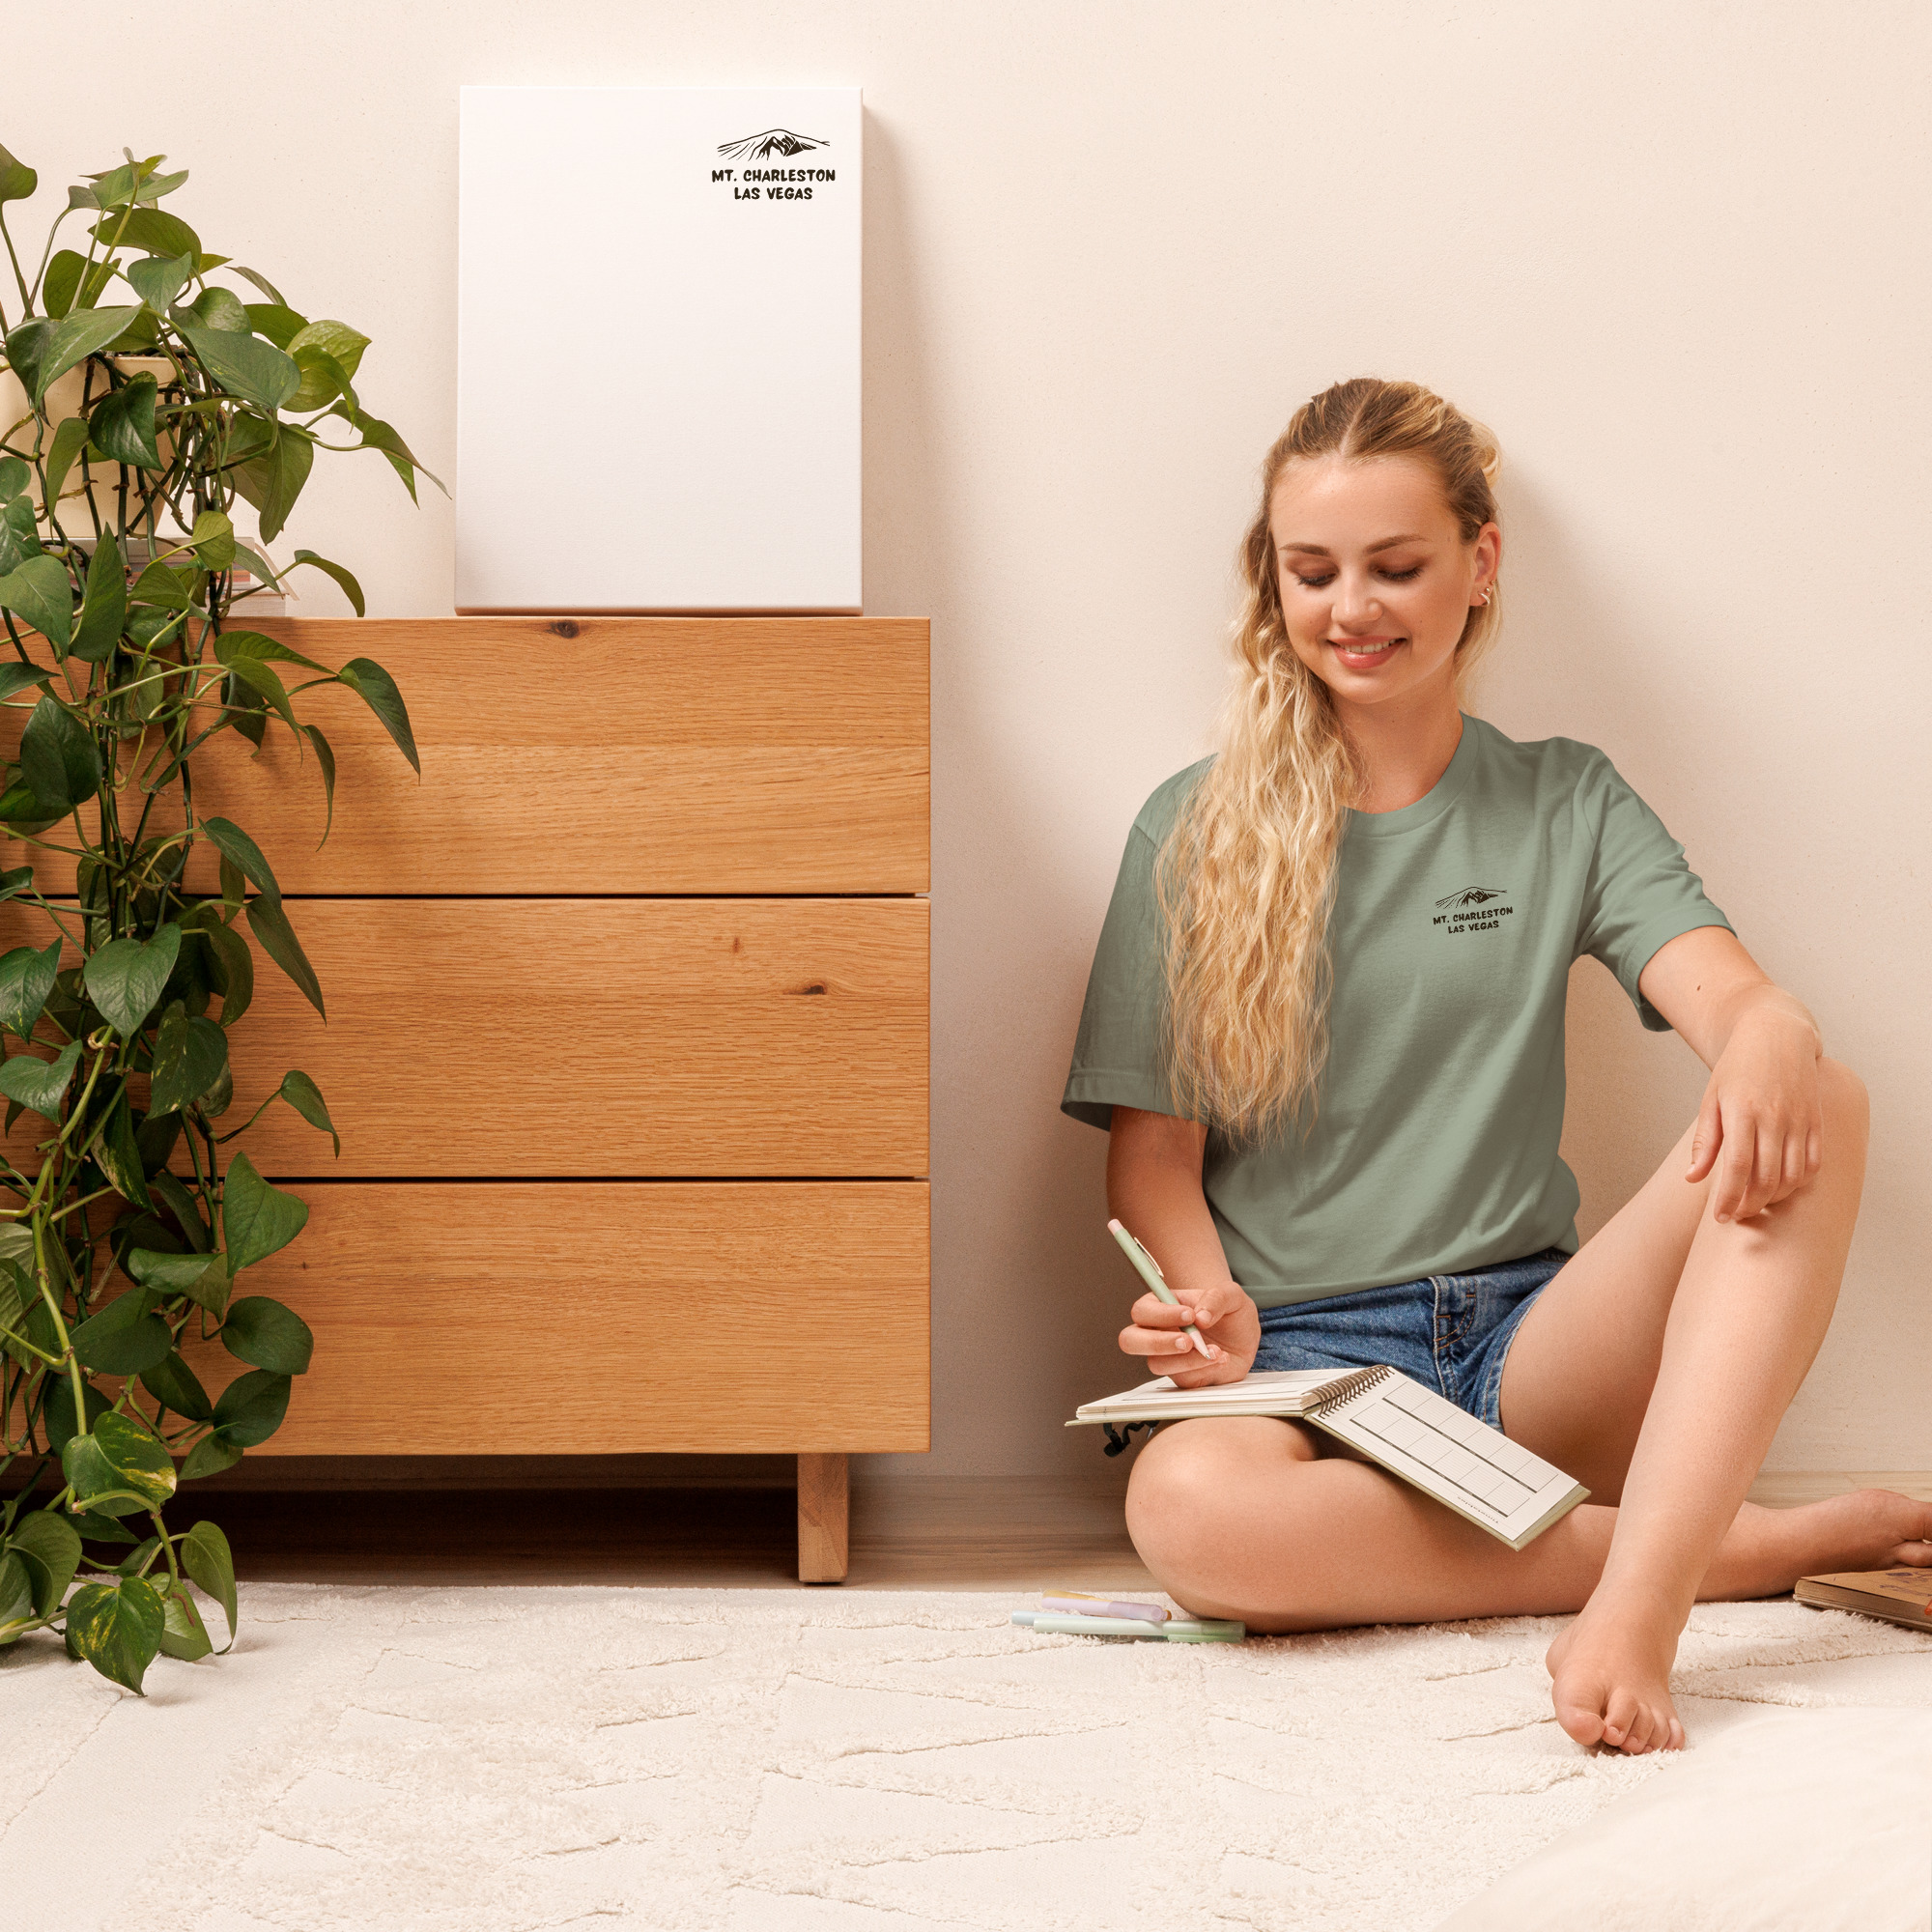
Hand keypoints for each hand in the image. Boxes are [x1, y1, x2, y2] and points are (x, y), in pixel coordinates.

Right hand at [1118, 1279, 1258, 1387]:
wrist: (1246, 1340)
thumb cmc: (1231, 1313)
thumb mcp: (1232, 1296)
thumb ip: (1216, 1298)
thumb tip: (1201, 1317)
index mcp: (1162, 1306)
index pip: (1142, 1310)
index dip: (1160, 1314)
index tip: (1190, 1315)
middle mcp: (1158, 1332)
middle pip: (1130, 1340)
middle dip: (1157, 1343)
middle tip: (1188, 1341)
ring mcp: (1166, 1357)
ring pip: (1156, 1364)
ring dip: (1188, 1360)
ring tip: (1216, 1351)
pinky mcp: (1181, 1376)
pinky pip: (1181, 1379)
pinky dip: (1204, 1369)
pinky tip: (1221, 1359)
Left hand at [1687, 1008, 1823, 1221]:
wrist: (1777, 1034)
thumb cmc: (1737, 1068)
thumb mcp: (1712, 1098)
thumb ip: (1705, 1141)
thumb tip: (1692, 1179)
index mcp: (1742, 1111)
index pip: (1737, 1168)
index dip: (1729, 1198)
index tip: (1720, 1218)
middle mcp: (1775, 1117)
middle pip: (1767, 1178)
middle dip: (1751, 1204)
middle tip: (1736, 1215)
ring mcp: (1800, 1119)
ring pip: (1793, 1175)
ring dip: (1775, 1198)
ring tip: (1756, 1204)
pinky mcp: (1817, 1121)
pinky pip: (1814, 1163)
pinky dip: (1800, 1183)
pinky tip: (1782, 1187)